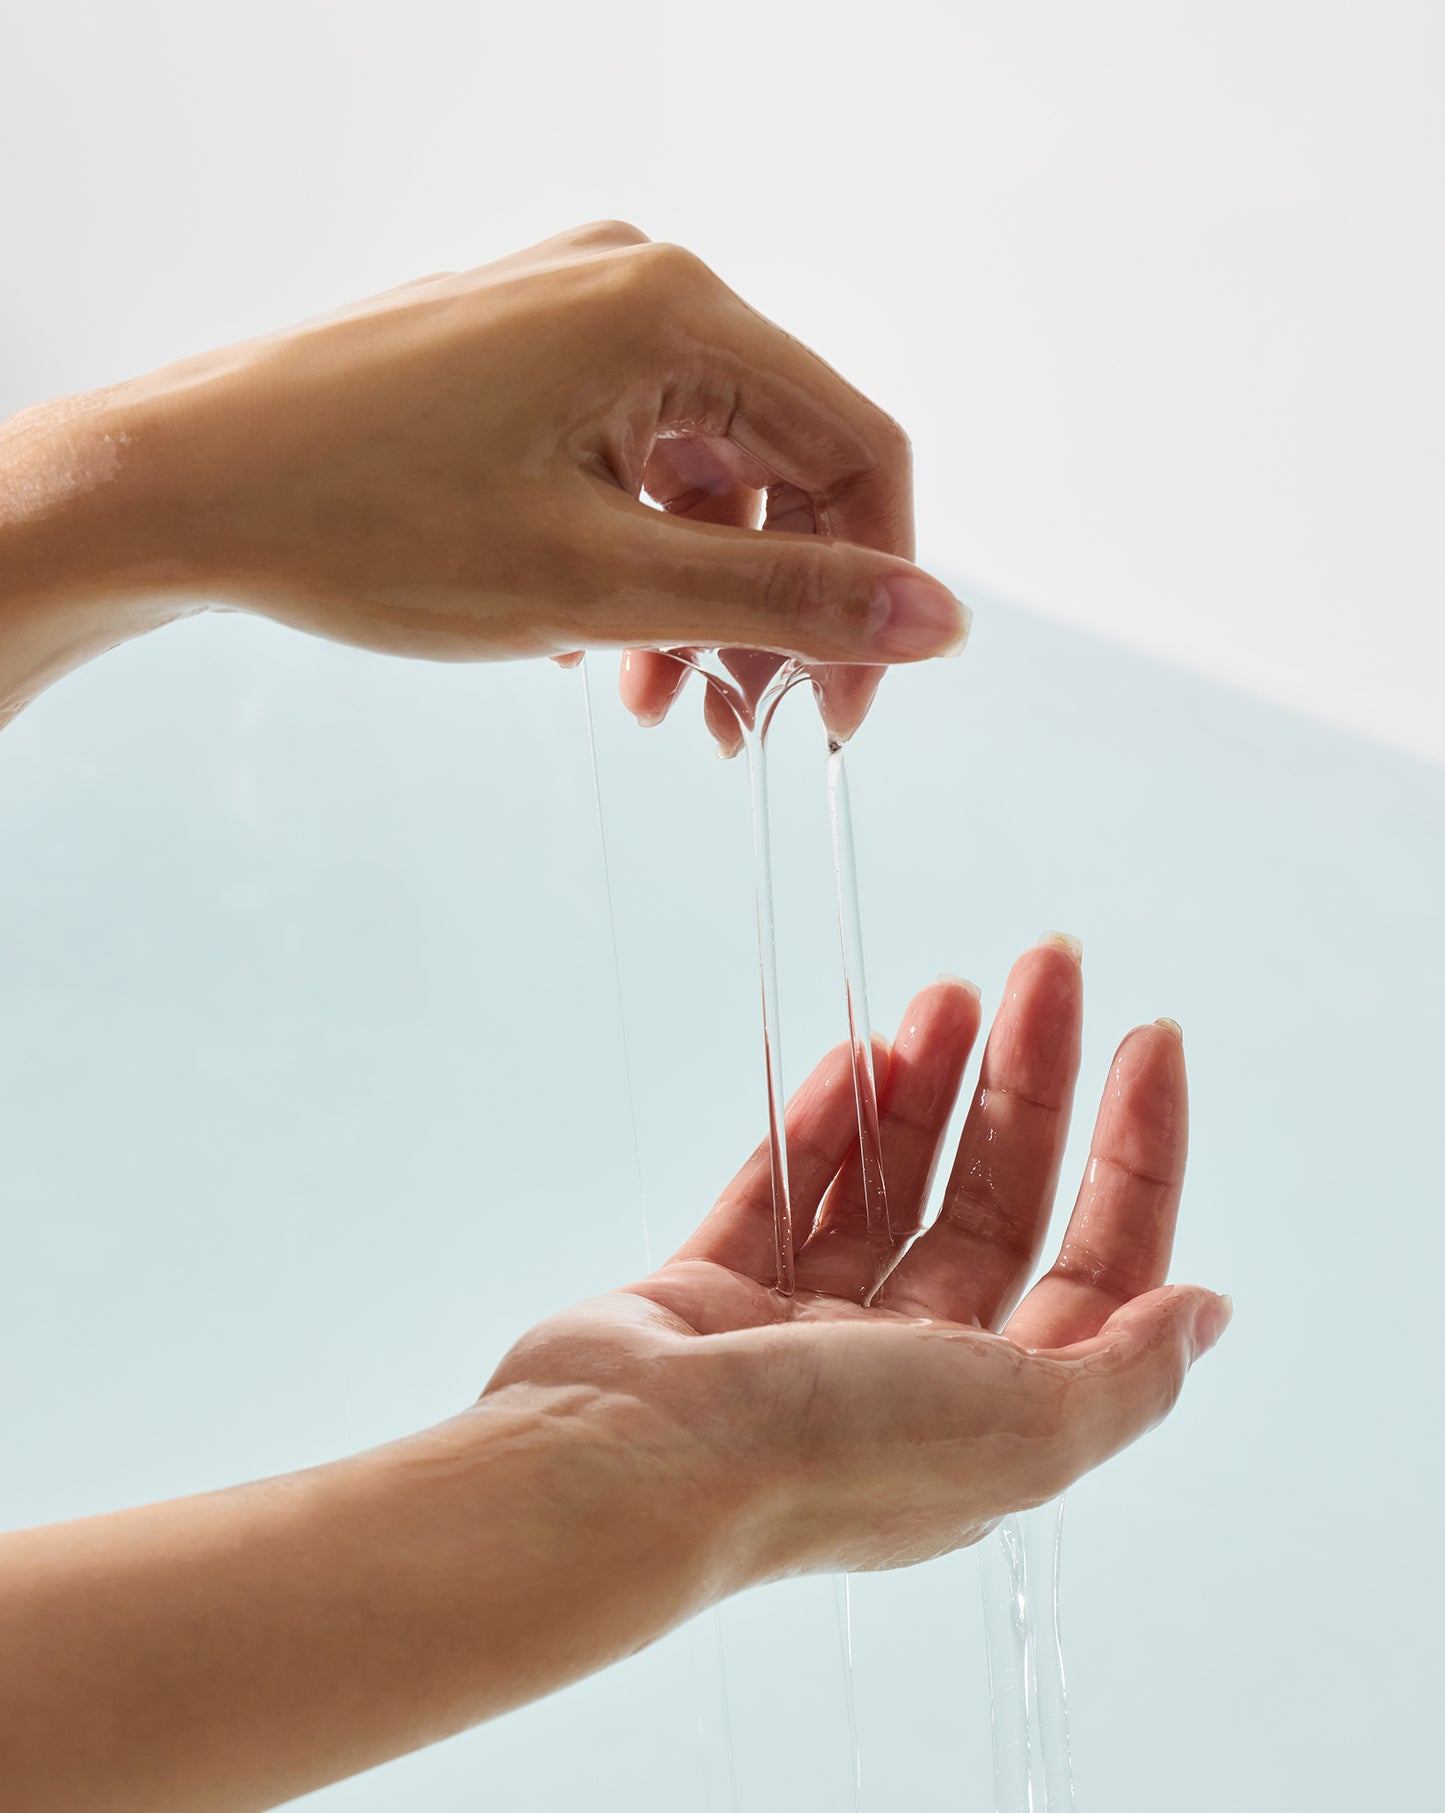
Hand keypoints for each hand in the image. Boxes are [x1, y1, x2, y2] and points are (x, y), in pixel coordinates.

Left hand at [0, 222, 967, 729]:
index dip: (874, 588)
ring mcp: (570, 317)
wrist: (182, 491)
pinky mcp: (521, 359)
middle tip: (746, 725)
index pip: (856, 447)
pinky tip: (595, 644)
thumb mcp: (603, 584)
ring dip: (701, 601)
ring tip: (660, 705)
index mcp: (673, 312)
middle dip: (774, 608)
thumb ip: (783, 597)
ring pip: (701, 476)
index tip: (846, 709)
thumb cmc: (366, 524)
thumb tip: (940, 619)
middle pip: (781, 464)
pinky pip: (628, 464)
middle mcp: (634, 287)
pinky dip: (635, 560)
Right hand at [485, 939, 1228, 1577]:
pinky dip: (821, 1127)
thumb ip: (1129, 1374)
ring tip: (946, 994)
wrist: (629, 1465)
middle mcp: (910, 1373)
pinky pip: (783, 1192)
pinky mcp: (715, 1293)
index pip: (1097, 1264)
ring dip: (926, 1088)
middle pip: (995, 1203)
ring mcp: (804, 1332)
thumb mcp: (1029, 1431)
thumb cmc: (831, 1453)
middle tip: (1044, 972)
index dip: (1137, 1153)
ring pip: (890, 1187)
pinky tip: (851, 1062)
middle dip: (1027, 1084)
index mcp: (997, 1415)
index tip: (1148, 1041)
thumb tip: (1207, 1314)